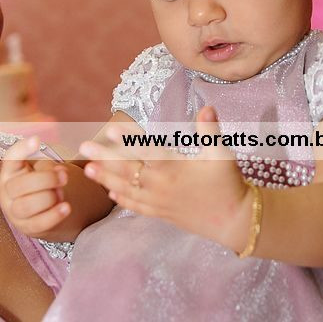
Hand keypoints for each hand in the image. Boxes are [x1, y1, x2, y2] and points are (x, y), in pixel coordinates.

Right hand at [0, 136, 70, 237]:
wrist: (46, 208)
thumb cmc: (42, 183)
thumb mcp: (43, 170)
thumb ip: (49, 168)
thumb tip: (60, 172)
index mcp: (11, 172)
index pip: (11, 159)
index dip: (22, 149)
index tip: (36, 140)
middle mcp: (8, 192)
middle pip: (20, 186)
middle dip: (45, 179)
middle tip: (64, 176)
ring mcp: (15, 212)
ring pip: (27, 206)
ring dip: (49, 197)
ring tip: (62, 192)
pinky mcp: (28, 228)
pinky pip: (39, 223)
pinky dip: (54, 215)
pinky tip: (66, 208)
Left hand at [79, 107, 251, 249]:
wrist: (233, 220)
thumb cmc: (227, 183)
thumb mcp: (221, 154)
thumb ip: (210, 130)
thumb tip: (207, 106)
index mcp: (174, 169)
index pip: (146, 152)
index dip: (128, 141)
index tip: (110, 130)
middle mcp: (161, 186)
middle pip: (128, 170)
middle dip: (105, 158)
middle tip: (84, 147)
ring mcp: (158, 202)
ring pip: (127, 189)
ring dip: (106, 178)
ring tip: (88, 169)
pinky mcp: (161, 213)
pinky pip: (136, 205)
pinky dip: (121, 198)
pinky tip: (110, 191)